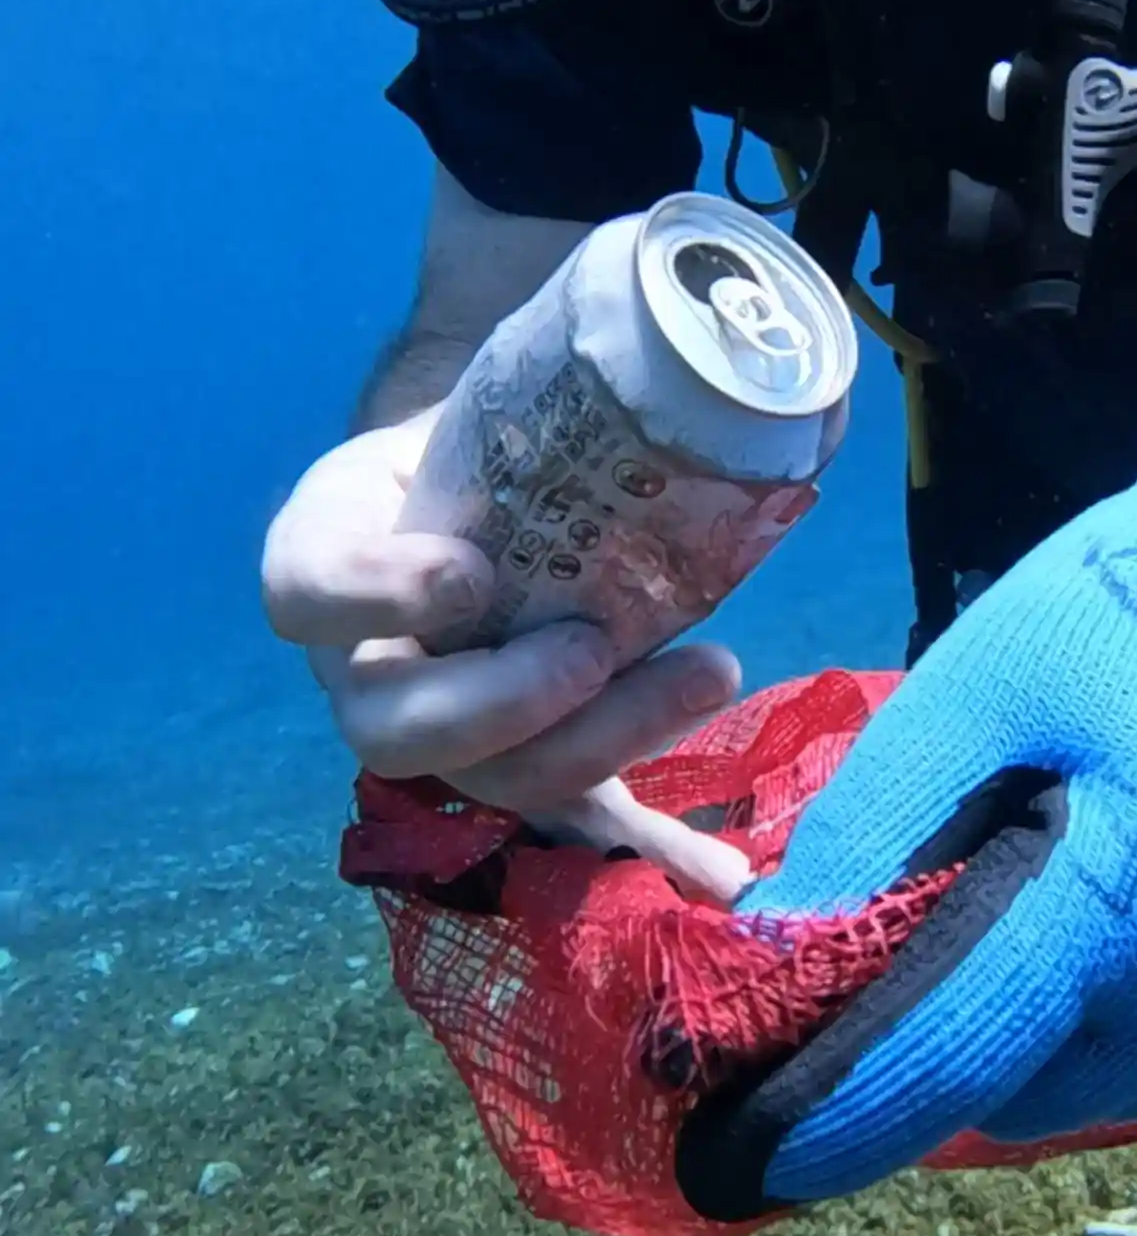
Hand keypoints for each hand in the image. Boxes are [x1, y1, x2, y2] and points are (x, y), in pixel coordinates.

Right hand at [262, 417, 742, 899]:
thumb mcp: (479, 393)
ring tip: (709, 671)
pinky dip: (655, 846)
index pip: (307, 592)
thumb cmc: (481, 433)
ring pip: (496, 777)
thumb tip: (731, 358)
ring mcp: (442, 730)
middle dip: (501, 702)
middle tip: (593, 648)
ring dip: (605, 741)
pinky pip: (577, 821)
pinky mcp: (525, 761)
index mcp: (327, 559)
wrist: (489, 477)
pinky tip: (724, 876)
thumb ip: (556, 384)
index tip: (468, 571)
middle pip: (396, 726)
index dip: (376, 595)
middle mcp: (364, 665)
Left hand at [737, 420, 1136, 1198]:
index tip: (732, 1162)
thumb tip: (760, 981)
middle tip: (895, 942)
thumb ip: (866, 841)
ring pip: (1074, 1090)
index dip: (833, 1113)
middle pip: (1005, 1084)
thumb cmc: (1126, 620)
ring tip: (1036, 894)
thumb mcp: (969, 692)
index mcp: (1136, 879)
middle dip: (924, 1043)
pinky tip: (1110, 916)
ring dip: (1019, 1037)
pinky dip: (1097, 1024)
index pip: (955, 1048)